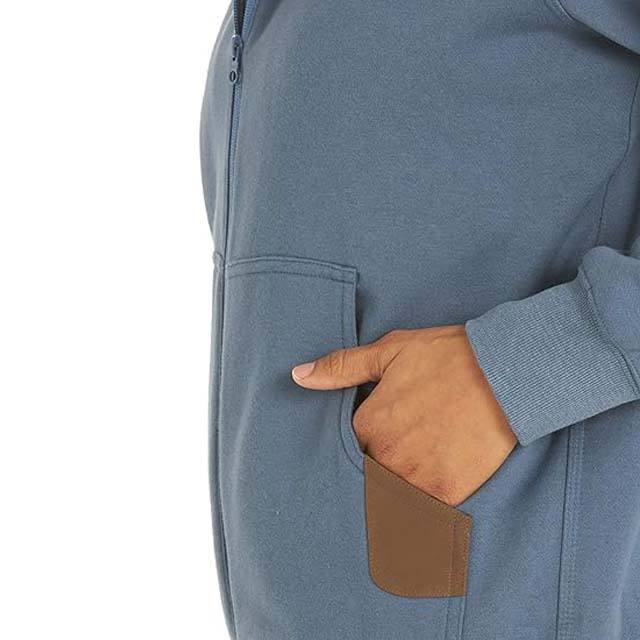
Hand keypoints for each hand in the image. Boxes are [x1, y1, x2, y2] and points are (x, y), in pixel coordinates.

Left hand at [292, 325, 515, 505]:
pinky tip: (442, 474)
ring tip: (429, 458)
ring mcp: (416, 477)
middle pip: (373, 472)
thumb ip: (341, 368)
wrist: (506, 372)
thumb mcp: (389, 352)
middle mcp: (387, 455)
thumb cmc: (446, 357)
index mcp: (368, 424)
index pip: (353, 445)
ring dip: (405, 483)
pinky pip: (426, 510)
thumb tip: (297, 375)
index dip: (371, 438)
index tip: (391, 427)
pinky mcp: (447, 493)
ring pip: (395, 494)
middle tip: (414, 442)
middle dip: (386, 461)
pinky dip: (428, 501)